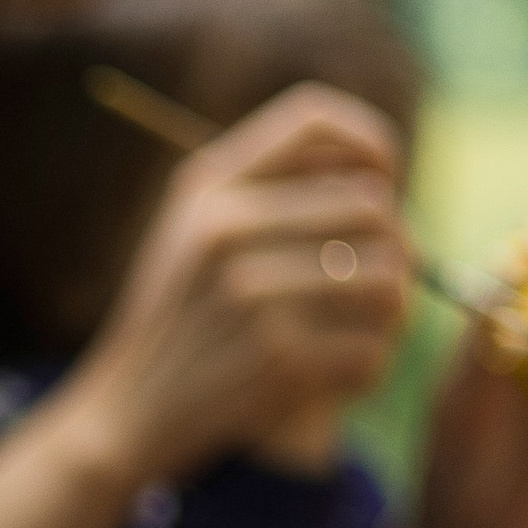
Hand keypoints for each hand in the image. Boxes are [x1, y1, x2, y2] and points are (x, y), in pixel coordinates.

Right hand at [62, 86, 410, 487]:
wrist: (132, 408)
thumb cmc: (181, 314)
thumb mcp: (194, 229)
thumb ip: (267, 187)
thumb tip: (380, 174)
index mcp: (208, 186)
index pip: (316, 119)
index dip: (372, 142)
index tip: (383, 181)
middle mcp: (227, 230)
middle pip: (372, 206)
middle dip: (396, 244)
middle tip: (382, 277)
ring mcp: (252, 296)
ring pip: (388, 279)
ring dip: (394, 309)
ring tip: (370, 325)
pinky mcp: (278, 360)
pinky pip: (374, 348)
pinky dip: (370, 366)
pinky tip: (341, 371)